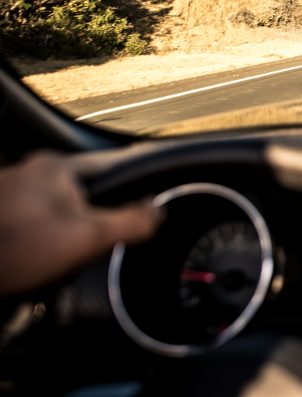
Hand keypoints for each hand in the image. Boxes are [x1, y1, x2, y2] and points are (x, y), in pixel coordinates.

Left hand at [0, 152, 162, 295]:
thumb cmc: (17, 251)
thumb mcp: (88, 238)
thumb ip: (132, 222)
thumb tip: (159, 212)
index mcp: (55, 165)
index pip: (115, 167)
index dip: (134, 192)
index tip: (142, 213)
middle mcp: (30, 171)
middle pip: (88, 194)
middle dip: (95, 222)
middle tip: (91, 248)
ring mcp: (11, 193)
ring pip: (62, 213)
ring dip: (68, 237)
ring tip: (61, 259)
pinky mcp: (1, 217)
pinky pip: (38, 226)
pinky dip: (44, 244)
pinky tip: (39, 263)